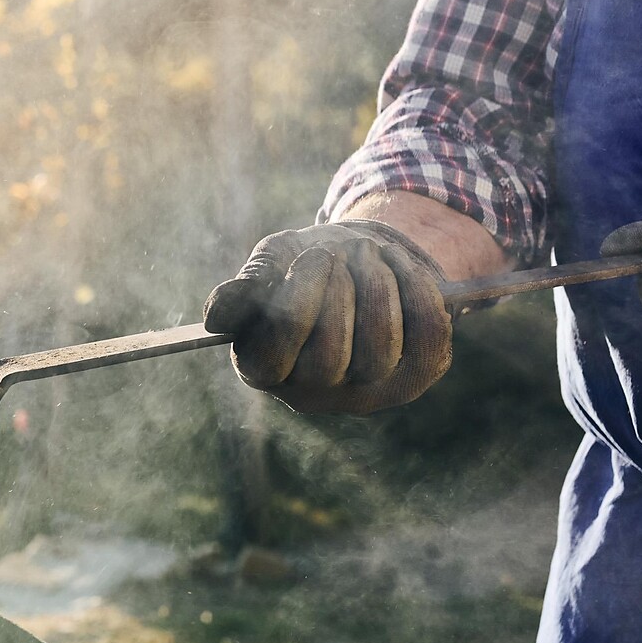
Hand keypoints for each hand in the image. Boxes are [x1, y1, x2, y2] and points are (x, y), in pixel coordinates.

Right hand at [203, 220, 452, 414]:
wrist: (363, 258)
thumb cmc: (306, 264)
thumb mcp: (273, 264)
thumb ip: (247, 286)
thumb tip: (214, 317)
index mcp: (264, 368)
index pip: (274, 357)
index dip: (297, 305)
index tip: (314, 257)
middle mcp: (312, 393)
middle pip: (328, 359)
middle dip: (341, 292)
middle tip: (343, 249)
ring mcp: (365, 392)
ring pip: (379, 351)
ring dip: (378, 286)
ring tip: (370, 253)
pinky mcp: (413, 379)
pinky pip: (426, 338)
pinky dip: (417, 291)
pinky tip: (400, 267)